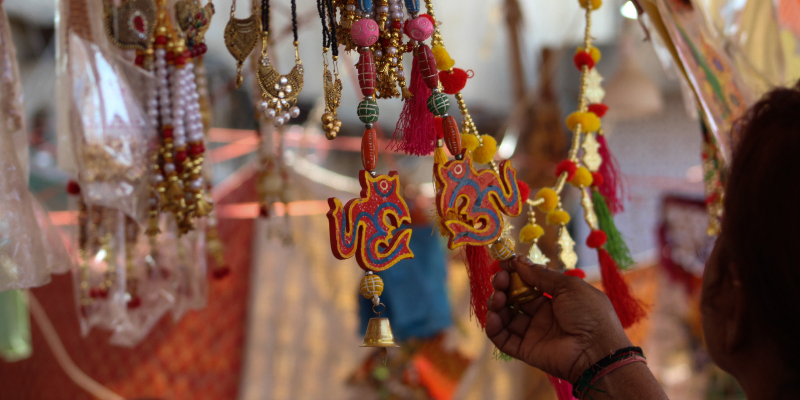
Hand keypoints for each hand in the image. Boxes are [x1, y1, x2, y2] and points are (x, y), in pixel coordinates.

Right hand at [486, 257, 631, 382]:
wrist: (597, 351)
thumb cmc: (589, 314)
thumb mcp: (568, 286)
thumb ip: (542, 275)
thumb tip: (519, 261)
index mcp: (557, 299)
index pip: (530, 283)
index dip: (517, 273)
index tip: (504, 262)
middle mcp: (544, 315)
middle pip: (515, 298)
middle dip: (504, 285)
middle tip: (500, 277)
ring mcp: (534, 333)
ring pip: (506, 317)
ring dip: (498, 304)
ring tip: (499, 297)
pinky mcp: (526, 350)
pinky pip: (504, 339)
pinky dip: (494, 328)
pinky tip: (494, 316)